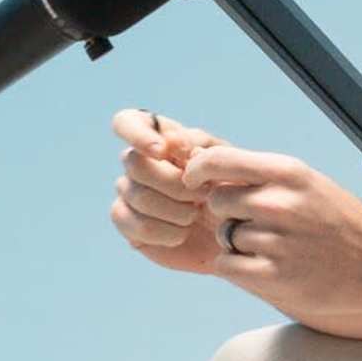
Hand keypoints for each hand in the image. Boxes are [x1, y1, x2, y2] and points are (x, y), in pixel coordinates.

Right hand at [110, 109, 234, 278]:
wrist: (234, 238)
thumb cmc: (232, 196)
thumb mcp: (228, 168)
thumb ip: (202, 149)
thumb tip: (172, 141)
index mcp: (163, 140)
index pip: (128, 122)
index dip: (137, 134)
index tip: (161, 151)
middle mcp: (139, 163)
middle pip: (134, 162)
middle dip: (173, 183)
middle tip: (202, 196)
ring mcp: (130, 193)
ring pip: (136, 195)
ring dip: (173, 210)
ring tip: (195, 217)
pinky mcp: (127, 223)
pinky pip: (128, 222)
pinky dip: (161, 231)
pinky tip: (181, 234)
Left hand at [163, 133, 361, 333]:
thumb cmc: (338, 222)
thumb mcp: (307, 183)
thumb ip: (262, 176)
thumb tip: (205, 169)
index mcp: (288, 172)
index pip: (218, 161)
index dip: (198, 171)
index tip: (193, 181)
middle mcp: (279, 203)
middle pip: (218, 201)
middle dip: (228, 212)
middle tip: (256, 224)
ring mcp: (276, 241)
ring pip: (224, 236)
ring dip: (238, 244)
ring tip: (275, 248)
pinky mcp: (272, 277)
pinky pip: (225, 265)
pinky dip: (236, 268)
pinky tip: (263, 267)